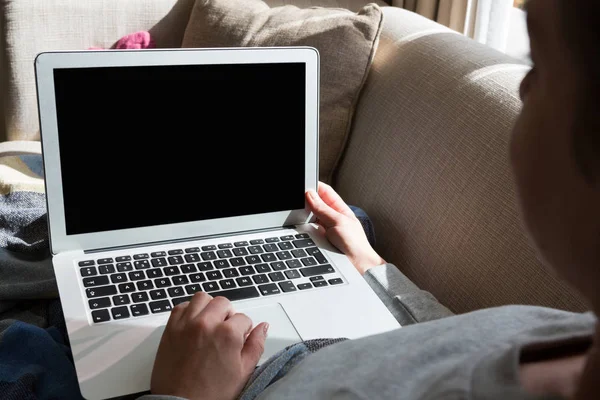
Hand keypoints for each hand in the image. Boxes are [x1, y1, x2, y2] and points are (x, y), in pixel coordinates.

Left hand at [151, 293, 268, 399]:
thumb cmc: (211, 393)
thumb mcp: (243, 372)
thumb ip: (256, 345)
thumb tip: (263, 327)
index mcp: (227, 334)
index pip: (243, 318)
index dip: (244, 330)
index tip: (238, 340)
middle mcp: (207, 323)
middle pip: (223, 303)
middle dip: (228, 314)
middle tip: (226, 330)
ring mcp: (186, 323)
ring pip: (202, 298)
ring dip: (209, 307)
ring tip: (210, 323)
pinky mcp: (171, 328)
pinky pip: (182, 306)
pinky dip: (190, 310)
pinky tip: (194, 324)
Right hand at [306, 182, 384, 274]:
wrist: (357, 266)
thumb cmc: (355, 244)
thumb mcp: (338, 222)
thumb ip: (323, 209)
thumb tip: (310, 194)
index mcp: (340, 209)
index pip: (325, 192)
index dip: (315, 186)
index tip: (304, 184)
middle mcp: (331, 217)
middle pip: (316, 203)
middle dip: (306, 200)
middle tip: (297, 198)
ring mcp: (324, 228)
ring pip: (309, 216)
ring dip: (304, 214)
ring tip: (298, 211)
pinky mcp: (318, 239)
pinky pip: (307, 230)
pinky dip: (302, 227)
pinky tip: (298, 226)